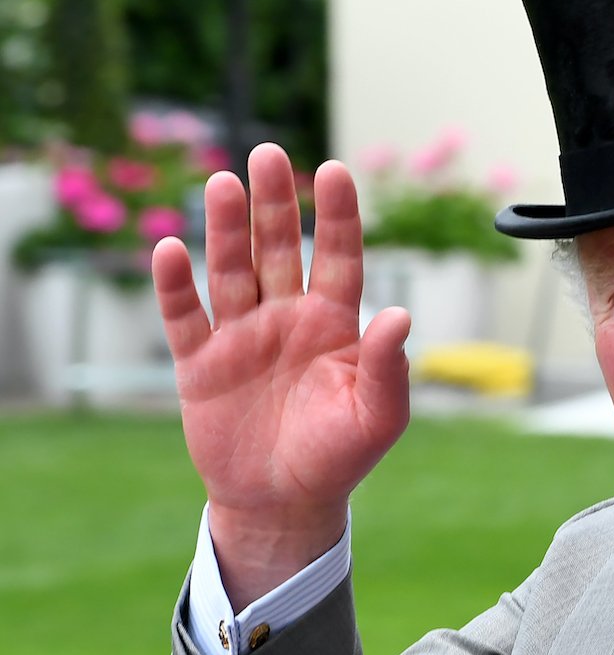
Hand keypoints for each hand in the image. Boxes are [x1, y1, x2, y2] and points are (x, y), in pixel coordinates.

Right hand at [153, 142, 411, 605]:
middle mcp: (287, 318)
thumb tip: (401, 315)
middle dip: (275, 203)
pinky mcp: (199, 364)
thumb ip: (388, 366)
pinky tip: (171, 248)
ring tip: (223, 182)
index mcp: (335, 324)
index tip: (334, 171)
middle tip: (268, 153)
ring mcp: (241, 336)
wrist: (284, 502)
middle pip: (279, 249)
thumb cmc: (340, 456)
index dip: (336, 216)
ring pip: (232, 270)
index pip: (339, 256)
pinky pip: (185, 316)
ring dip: (226, 229)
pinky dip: (175, 285)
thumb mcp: (379, 417)